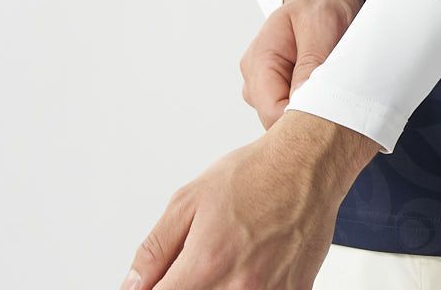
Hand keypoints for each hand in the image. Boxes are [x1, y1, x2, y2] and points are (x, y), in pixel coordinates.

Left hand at [119, 110, 380, 289]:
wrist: (309, 163)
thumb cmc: (256, 174)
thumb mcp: (190, 199)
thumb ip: (155, 249)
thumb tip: (131, 286)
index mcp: (205, 264)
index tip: (160, 283)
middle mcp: (237, 287)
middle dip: (188, 285)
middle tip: (196, 267)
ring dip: (218, 287)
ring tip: (226, 262)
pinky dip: (250, 288)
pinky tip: (251, 267)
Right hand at [240, 0, 364, 128]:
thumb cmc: (323, 4)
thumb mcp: (322, 26)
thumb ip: (310, 65)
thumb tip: (302, 105)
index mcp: (260, 59)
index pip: (272, 112)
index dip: (302, 119)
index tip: (334, 113)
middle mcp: (255, 77)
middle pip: (276, 122)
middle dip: (309, 116)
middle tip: (342, 99)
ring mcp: (266, 86)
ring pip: (285, 120)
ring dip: (313, 110)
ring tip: (336, 85)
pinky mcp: (279, 90)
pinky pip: (294, 112)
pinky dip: (314, 106)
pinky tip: (329, 89)